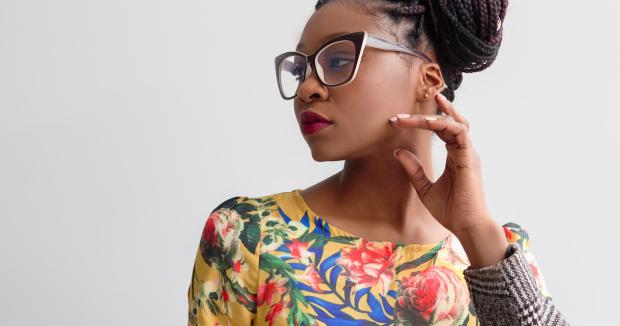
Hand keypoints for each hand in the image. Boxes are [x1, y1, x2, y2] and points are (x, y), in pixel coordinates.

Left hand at [390, 93, 492, 237]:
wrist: (466, 226)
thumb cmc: (450, 210)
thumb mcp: (424, 188)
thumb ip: (414, 170)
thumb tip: (397, 151)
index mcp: (455, 155)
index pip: (440, 129)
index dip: (421, 122)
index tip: (398, 121)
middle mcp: (463, 150)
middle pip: (447, 121)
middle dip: (423, 115)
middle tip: (399, 116)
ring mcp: (468, 152)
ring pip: (454, 123)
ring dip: (432, 117)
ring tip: (410, 118)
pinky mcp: (469, 157)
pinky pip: (460, 132)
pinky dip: (444, 124)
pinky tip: (427, 123)